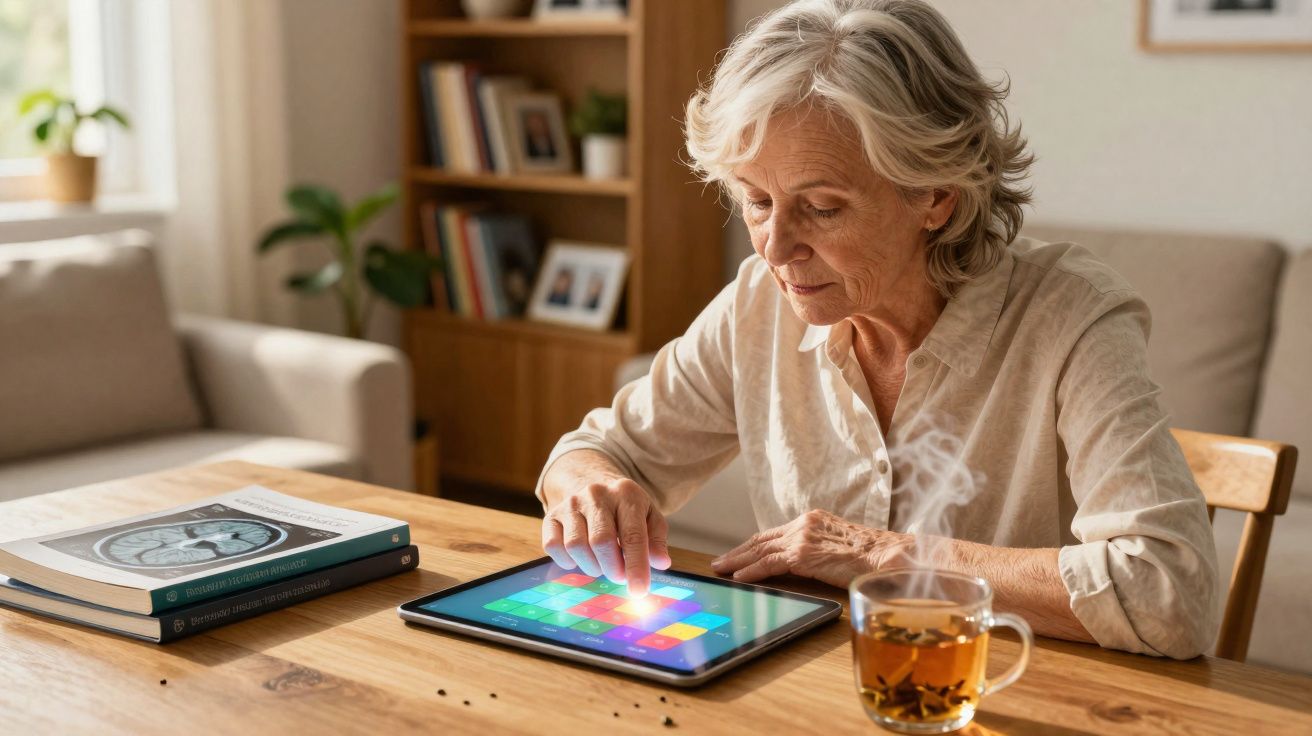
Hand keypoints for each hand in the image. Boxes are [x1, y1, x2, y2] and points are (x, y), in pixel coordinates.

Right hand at [541, 477, 671, 595]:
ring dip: (592, 566)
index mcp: (626, 493)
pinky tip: (581, 557)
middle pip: (601, 542)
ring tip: (602, 564)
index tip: (639, 591)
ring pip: (576, 546)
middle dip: (612, 569)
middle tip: (620, 576)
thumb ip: (656, 539)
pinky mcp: (551, 515)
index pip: (632, 535)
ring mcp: (571, 504)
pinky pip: (553, 546)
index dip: (636, 566)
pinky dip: (568, 561)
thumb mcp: (649, 516)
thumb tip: (661, 562)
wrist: (592, 485)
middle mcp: (596, 494)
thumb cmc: (625, 509)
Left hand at [710, 509, 911, 587]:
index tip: (738, 554)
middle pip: (762, 539)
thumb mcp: (840, 546)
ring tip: (721, 570)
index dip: (753, 545)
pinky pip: (769, 563)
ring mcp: (802, 537)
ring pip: (760, 550)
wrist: (887, 555)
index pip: (774, 533)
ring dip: (737, 561)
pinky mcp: (803, 554)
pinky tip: (739, 578)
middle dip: (738, 552)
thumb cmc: (872, 555)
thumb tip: (804, 564)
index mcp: (812, 520)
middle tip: (719, 562)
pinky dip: (751, 571)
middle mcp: (804, 523)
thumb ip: (819, 549)